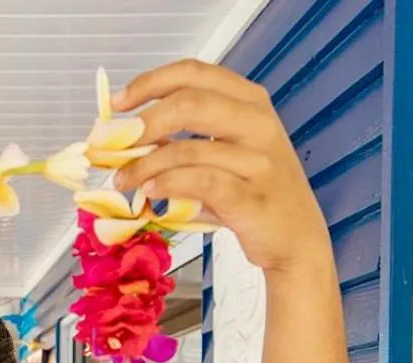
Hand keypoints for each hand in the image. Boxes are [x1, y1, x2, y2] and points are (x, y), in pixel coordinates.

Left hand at [111, 60, 330, 276]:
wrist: (296, 240)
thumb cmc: (256, 193)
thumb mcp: (227, 154)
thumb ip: (187, 140)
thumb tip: (128, 138)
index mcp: (250, 102)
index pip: (195, 73)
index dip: (151, 82)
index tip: (118, 102)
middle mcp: (258, 124)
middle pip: (190, 103)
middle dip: (143, 123)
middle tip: (116, 144)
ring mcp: (259, 161)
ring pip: (188, 149)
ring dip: (144, 165)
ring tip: (123, 180)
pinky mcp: (252, 198)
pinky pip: (200, 183)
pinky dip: (167, 185)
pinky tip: (150, 193)